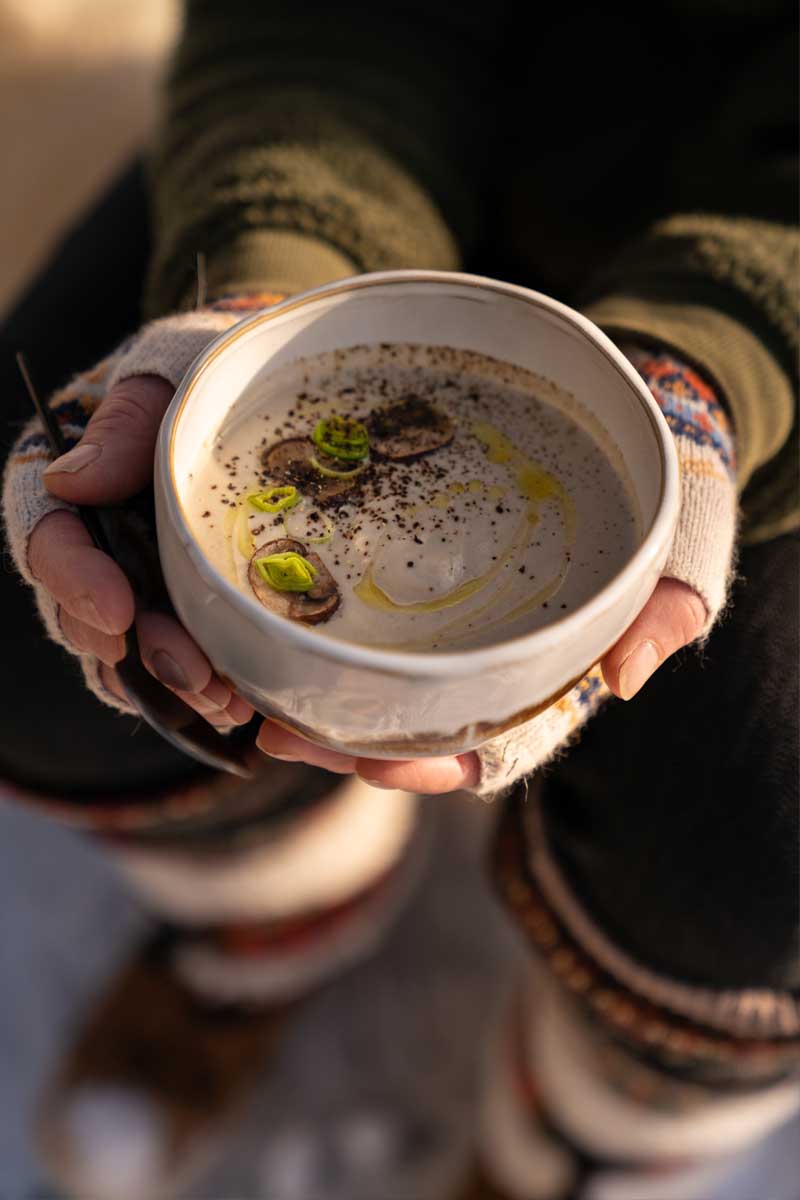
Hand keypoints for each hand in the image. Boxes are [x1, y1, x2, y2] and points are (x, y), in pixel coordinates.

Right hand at [28, 375, 253, 727]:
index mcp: (70, 486)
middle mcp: (93, 545)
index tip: (119, 611)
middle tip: (194, 675)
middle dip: (141, 651)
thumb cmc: (208, 378)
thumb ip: (125, 423)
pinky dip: (194, 693)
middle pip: (87, 614)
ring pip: (127, 655)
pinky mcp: (176, 613)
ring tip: (228, 702)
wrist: (260, 397)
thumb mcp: (170, 377)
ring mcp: (133, 585)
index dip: (73, 580)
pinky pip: (165, 668)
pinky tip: (237, 704)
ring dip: (173, 686)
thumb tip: (70, 479)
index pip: (47, 537)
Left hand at [255, 576, 705, 792]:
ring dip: (308, 693)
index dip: (423, 764)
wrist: (631, 471)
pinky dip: (313, 630)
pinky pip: (358, 619)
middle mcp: (475, 676)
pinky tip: (266, 620)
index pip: (472, 751)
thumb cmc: (646, 536)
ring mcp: (438, 637)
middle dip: (338, 739)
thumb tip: (624, 679)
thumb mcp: (669, 573)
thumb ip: (659, 619)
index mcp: (529, 693)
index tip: (373, 765)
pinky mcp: (410, 589)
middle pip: (398, 727)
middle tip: (277, 731)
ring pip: (365, 684)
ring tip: (249, 691)